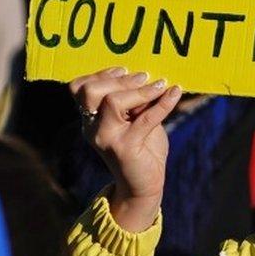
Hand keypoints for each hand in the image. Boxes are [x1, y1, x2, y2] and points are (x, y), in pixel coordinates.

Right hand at [70, 67, 181, 230]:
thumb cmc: (142, 147)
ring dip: (139, 90)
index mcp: (90, 119)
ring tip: (159, 86)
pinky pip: (145, 119)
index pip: (79, 88)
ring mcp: (107, 138)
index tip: (124, 70)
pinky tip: (175, 93)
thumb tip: (150, 77)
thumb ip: (137, 101)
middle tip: (144, 78)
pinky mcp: (125, 148)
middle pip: (90, 91)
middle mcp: (92, 128)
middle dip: (119, 79)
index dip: (101, 74)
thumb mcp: (137, 119)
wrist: (143, 185)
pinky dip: (163, 103)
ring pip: (112, 102)